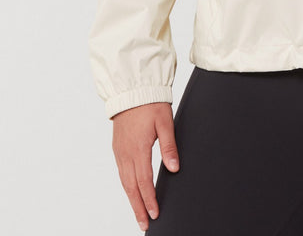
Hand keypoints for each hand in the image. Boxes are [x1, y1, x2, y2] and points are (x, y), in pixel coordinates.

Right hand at [112, 102, 178, 231]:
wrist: (132, 90)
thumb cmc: (150, 103)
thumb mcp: (165, 122)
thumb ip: (169, 146)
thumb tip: (174, 168)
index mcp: (138, 148)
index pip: (144, 181)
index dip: (150, 200)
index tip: (155, 214)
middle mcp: (126, 153)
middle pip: (131, 187)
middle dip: (138, 208)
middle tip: (144, 224)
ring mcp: (120, 151)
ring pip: (124, 182)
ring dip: (132, 199)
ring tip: (138, 214)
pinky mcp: (117, 148)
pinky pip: (121, 172)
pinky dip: (126, 186)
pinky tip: (131, 192)